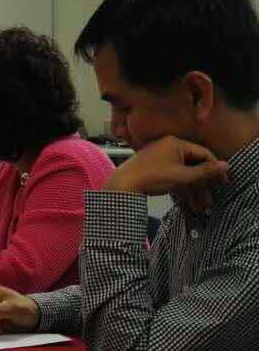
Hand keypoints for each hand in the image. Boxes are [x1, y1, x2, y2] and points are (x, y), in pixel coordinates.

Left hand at [105, 136, 227, 209]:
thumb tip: (226, 165)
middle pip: (193, 165)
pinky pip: (173, 177)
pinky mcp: (155, 168)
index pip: (203, 153)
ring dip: (193, 190)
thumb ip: (205, 172)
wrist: (123, 186)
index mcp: (175, 143)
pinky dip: (181, 188)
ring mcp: (160, 158)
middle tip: (211, 200)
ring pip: (183, 174)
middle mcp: (168, 147)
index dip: (215, 168)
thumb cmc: (152, 177)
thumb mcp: (182, 176)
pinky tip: (189, 203)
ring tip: (201, 206)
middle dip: (203, 185)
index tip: (223, 182)